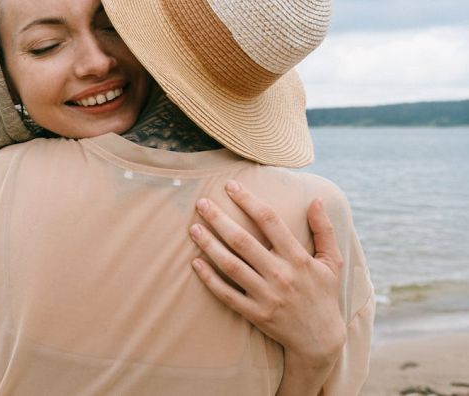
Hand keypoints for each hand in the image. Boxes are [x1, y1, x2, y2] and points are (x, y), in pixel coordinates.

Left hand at [188, 180, 345, 390]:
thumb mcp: (333, 262)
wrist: (320, 340)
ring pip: (231, 266)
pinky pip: (226, 294)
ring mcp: (266, 296)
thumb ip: (325, 230)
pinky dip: (209, 279)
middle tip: (201, 202)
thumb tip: (317, 199)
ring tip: (193, 228)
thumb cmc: (324, 295)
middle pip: (243, 241)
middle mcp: (281, 275)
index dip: (249, 201)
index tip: (230, 186)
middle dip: (220, 219)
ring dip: (209, 245)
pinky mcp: (255, 314)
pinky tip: (195, 262)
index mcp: (298, 258)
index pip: (270, 221)